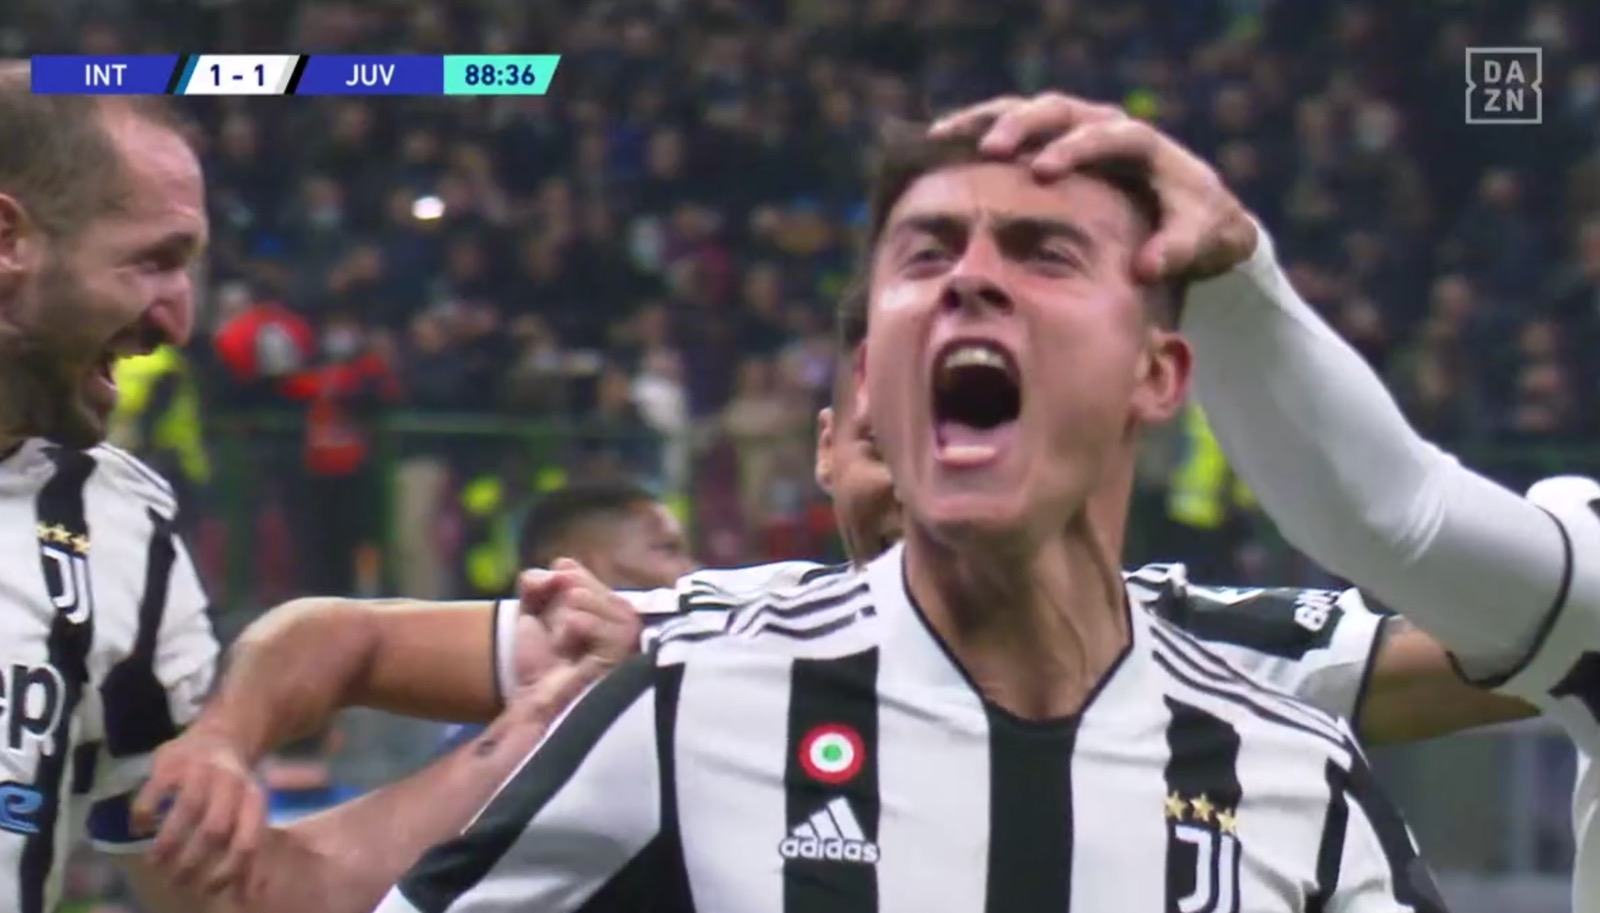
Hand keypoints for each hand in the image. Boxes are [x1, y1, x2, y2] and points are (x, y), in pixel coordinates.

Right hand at [130, 726, 267, 898]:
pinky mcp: (172, 761)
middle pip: (214, 830)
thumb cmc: (231, 789)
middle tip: (177, 880)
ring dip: (167, 844)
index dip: (228, 871)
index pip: (247, 842)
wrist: (220, 736)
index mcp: (254, 801)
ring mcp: (202, 770)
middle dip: (193, 862)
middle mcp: (232, 784)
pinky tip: (140, 828)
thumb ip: (245, 855)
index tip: (206, 890)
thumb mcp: (246, 815)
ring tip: (155, 863)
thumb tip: (246, 898)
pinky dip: (145, 815)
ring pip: (186, 811)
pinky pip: (155, 791)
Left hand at [512, 559, 642, 687]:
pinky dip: (564, 638)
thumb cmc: (541, 660)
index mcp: (607, 599)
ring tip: (569, 652)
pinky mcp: (621, 645)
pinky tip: (574, 659)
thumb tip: (557, 568)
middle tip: (561, 644)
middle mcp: (623, 608)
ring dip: (559, 628)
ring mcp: (627, 627)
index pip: (568, 568)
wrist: (538, 701)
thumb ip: (536, 581)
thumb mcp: (531, 611)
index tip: (550, 625)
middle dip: (553, 612)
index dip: (546, 596)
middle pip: (572, 581)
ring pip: (577, 596)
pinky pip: (579, 619)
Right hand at [930, 93, 1258, 280]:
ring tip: (945, 140)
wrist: (1189, 209)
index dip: (1074, 149)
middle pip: (1058, 109)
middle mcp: (1103, 124)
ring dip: (986, 122)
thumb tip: (1146, 268)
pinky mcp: (1048, 140)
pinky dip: (974, 130)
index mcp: (1140, 144)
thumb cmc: (1194, 226)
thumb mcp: (1200, 241)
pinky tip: (938, 146)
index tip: (1043, 170)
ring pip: (1025, 108)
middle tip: (991, 151)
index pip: (1106, 136)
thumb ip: (1177, 251)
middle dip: (1023, 127)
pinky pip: (1007, 123)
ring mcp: (1072, 128)